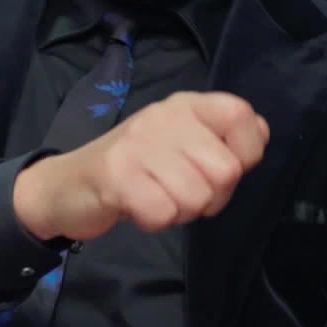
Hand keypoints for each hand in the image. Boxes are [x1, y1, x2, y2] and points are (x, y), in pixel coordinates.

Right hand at [13, 91, 269, 242]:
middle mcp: (163, 116)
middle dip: (210, 197)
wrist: (66, 184)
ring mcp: (138, 145)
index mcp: (184, 105)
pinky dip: (154, 221)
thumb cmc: (134, 167)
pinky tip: (137, 208)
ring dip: (180, 211)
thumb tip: (260, 131)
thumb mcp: (180, 143)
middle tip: (179, 192)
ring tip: (156, 198)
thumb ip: (221, 138)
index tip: (215, 167)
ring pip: (197, 197)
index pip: (243, 118)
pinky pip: (163, 213)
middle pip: (226, 170)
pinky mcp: (117, 176)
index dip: (245, 154)